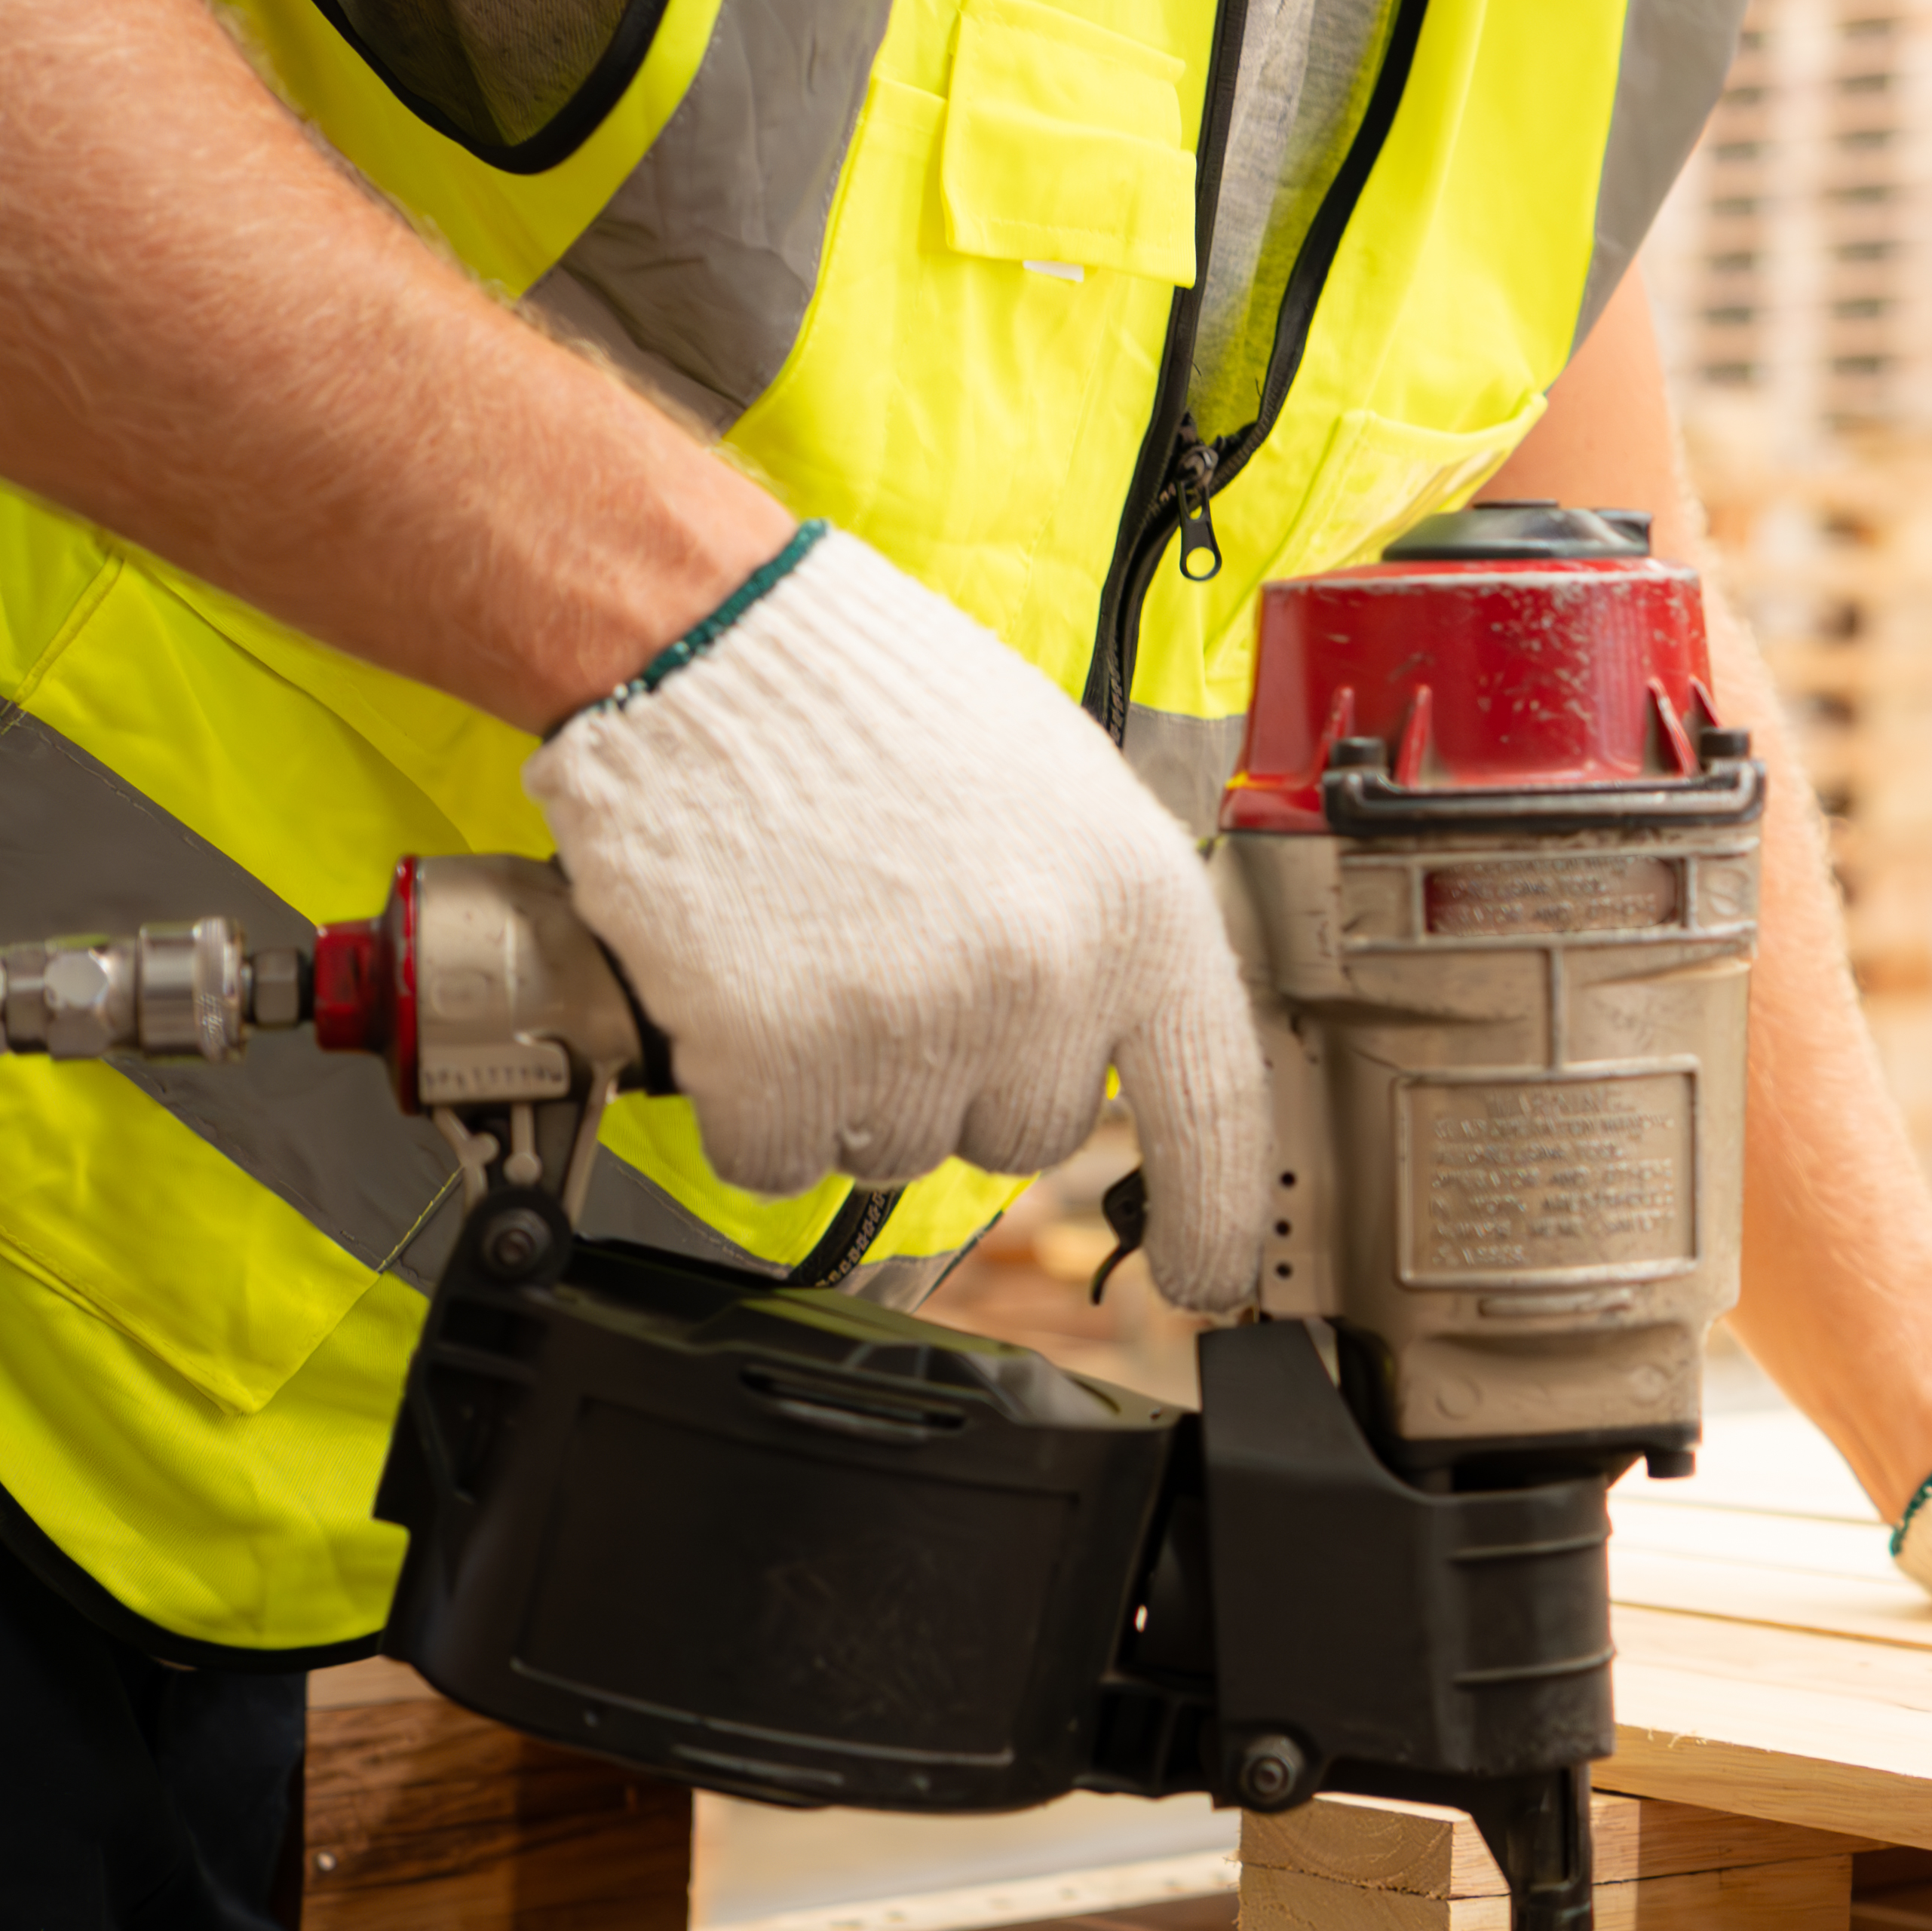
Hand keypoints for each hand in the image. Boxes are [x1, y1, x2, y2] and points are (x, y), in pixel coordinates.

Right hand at [523, 523, 1268, 1312]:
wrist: (717, 647)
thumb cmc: (885, 705)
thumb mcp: (1065, 802)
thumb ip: (1105, 933)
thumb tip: (1121, 1053)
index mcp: (1140, 907)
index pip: (1214, 1107)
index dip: (1214, 1217)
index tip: (1206, 1283)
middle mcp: (1047, 980)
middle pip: (1018, 1133)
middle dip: (957, 1072)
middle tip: (898, 952)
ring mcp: (915, 1025)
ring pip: (891, 1147)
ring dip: (848, 1080)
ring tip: (821, 944)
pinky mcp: (780, 1058)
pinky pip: (776, 1155)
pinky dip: (747, 1099)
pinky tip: (748, 987)